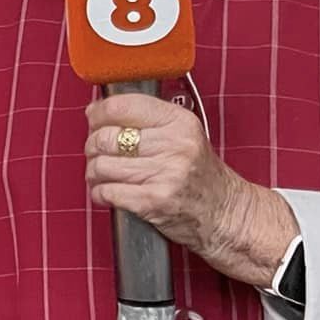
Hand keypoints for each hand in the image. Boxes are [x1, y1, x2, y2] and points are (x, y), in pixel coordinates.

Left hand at [84, 93, 296, 285]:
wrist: (227, 213)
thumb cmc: (199, 174)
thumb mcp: (183, 135)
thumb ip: (145, 120)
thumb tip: (95, 110)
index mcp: (179, 122)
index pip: (122, 106)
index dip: (98, 113)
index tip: (94, 119)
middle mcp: (174, 145)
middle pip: (106, 137)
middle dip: (93, 146)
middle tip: (98, 153)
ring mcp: (165, 174)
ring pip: (101, 165)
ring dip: (94, 172)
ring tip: (103, 175)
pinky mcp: (153, 201)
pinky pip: (107, 191)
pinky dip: (100, 193)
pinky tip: (109, 193)